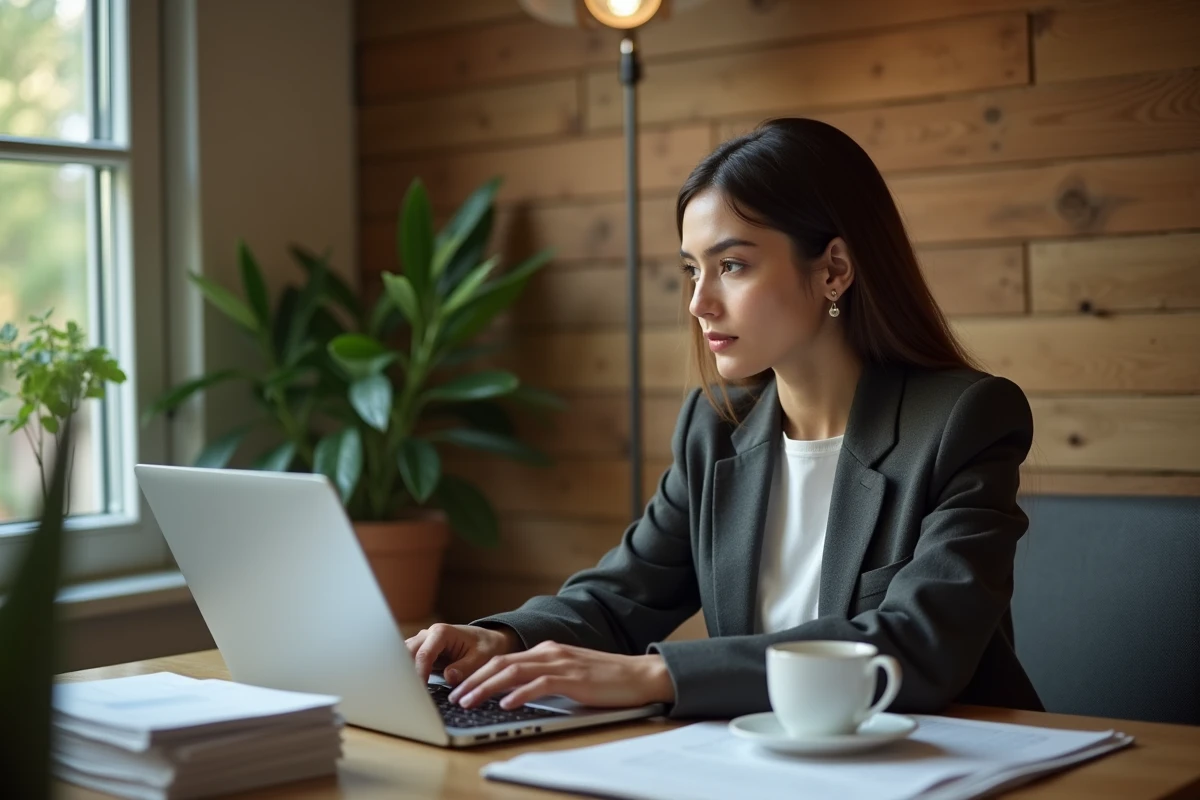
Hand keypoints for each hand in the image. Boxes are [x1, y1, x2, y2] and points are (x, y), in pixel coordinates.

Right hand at [405, 623, 520, 682]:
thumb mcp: (482, 658)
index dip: (419, 673)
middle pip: (407, 653)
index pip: (423, 654)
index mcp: (441, 632)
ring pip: (403, 656)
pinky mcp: (422, 652)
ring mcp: (423, 643)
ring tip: (405, 693)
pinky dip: (406, 674)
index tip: (420, 691)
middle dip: (405, 673)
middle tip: (408, 694)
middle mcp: (428, 635)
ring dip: (403, 673)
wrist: (488, 640)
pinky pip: (408, 662)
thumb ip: (465, 667)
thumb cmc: (486, 647)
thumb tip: (448, 677)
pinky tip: (408, 689)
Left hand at [446, 641, 675, 710]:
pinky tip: (505, 704)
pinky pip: (540, 683)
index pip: (502, 660)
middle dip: (473, 680)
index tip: (458, 688)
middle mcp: (549, 652)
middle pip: (501, 663)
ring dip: (486, 687)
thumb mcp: (568, 675)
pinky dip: (519, 693)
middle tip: (453, 697)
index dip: (476, 673)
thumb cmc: (605, 679)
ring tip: (469, 701)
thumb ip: (543, 678)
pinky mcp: (573, 677)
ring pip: (513, 672)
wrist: (639, 675)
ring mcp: (561, 663)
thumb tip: (513, 694)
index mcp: (546, 651)